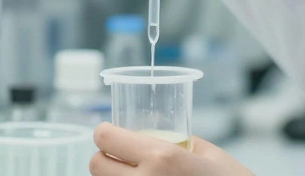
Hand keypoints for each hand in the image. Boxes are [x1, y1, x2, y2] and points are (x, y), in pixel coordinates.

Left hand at [90, 123, 255, 175]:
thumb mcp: (208, 153)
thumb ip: (179, 141)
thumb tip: (156, 134)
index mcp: (161, 157)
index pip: (105, 139)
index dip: (104, 133)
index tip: (110, 133)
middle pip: (96, 166)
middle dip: (105, 158)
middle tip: (120, 158)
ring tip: (136, 175)